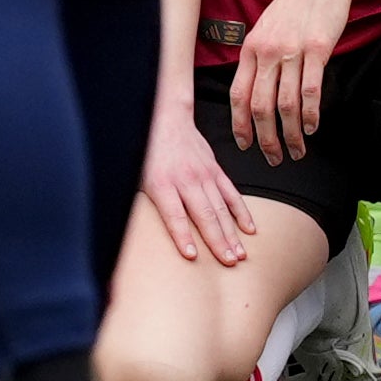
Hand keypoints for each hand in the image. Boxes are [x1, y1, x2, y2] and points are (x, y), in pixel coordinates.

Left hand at [143, 107, 251, 268]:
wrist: (165, 118)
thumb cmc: (146, 149)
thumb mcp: (134, 174)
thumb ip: (138, 200)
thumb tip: (130, 224)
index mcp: (161, 182)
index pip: (174, 215)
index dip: (183, 237)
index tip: (193, 256)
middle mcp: (185, 180)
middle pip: (204, 215)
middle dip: (217, 241)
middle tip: (228, 262)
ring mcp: (204, 175)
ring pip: (221, 209)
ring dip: (231, 233)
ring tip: (239, 254)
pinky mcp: (215, 170)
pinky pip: (231, 194)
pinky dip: (242, 212)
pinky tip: (249, 229)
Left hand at [230, 0, 354, 165]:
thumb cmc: (294, 3)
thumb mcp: (266, 27)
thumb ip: (260, 54)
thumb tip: (256, 83)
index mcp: (250, 48)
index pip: (238, 93)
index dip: (239, 123)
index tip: (244, 144)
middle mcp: (266, 52)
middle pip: (259, 105)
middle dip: (264, 137)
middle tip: (272, 158)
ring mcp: (291, 51)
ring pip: (286, 104)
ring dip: (290, 133)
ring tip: (297, 150)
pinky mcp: (317, 50)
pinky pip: (311, 90)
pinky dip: (311, 114)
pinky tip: (312, 127)